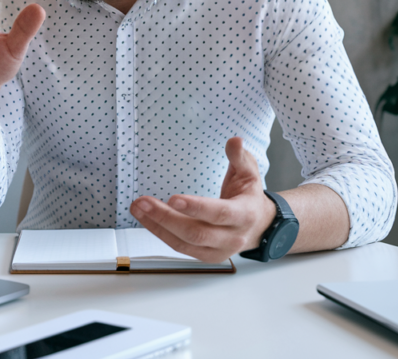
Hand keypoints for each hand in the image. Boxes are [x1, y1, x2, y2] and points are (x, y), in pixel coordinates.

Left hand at [129, 137, 276, 263]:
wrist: (259, 226)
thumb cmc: (249, 197)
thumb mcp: (249, 173)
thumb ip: (240, 157)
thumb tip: (235, 141)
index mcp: (244, 214)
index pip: (219, 213)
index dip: (196, 207)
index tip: (173, 198)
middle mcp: (232, 237)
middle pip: (196, 232)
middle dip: (166, 218)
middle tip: (143, 202)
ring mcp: (218, 251)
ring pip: (184, 243)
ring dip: (157, 226)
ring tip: (138, 209)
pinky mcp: (205, 256)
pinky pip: (179, 247)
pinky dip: (161, 233)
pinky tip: (146, 219)